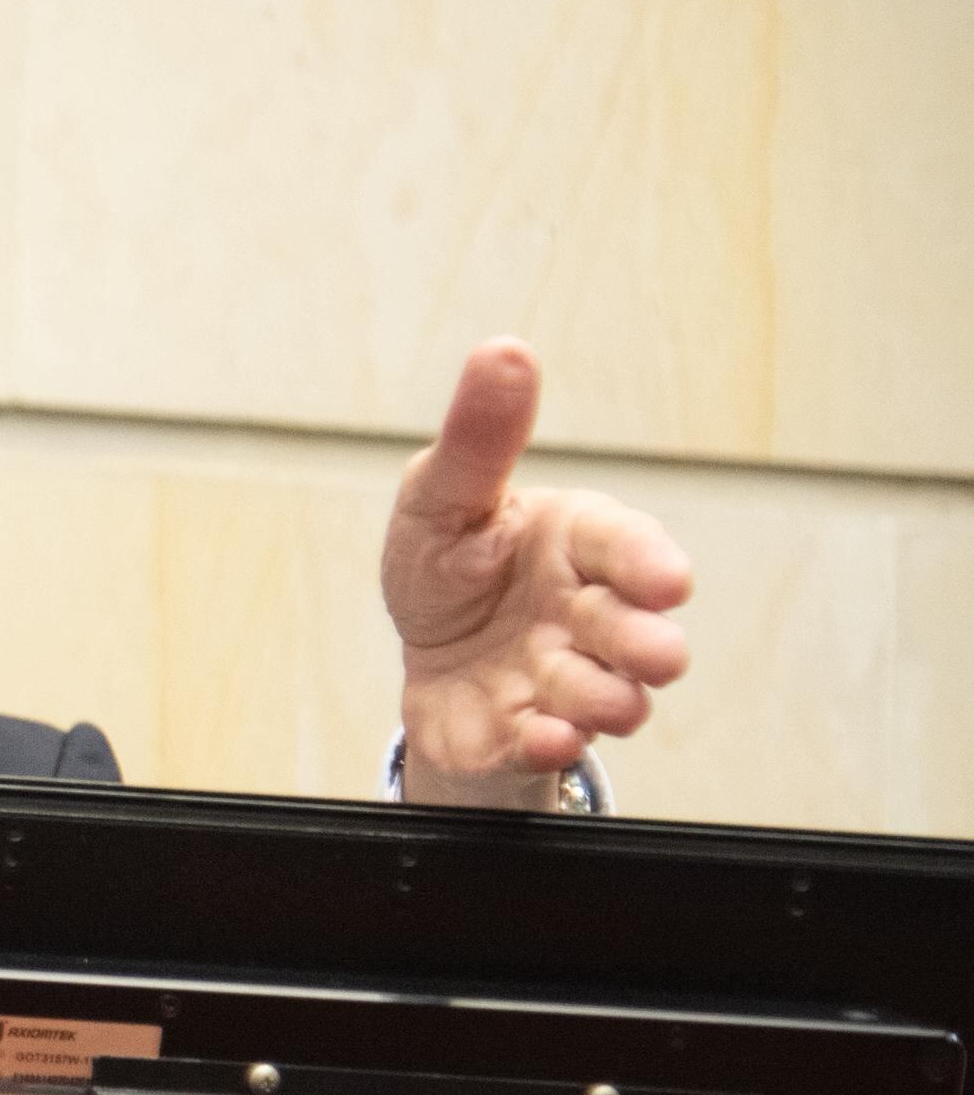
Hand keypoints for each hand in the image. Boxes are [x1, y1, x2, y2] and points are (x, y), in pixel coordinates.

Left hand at [381, 341, 691, 808]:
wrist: (427, 660)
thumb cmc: (448, 567)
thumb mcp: (442, 497)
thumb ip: (478, 438)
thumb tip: (503, 351)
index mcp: (576, 543)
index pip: (625, 546)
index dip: (648, 561)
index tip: (668, 580)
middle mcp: (587, 613)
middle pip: (634, 629)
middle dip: (647, 643)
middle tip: (656, 652)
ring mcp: (566, 677)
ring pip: (607, 693)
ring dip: (606, 699)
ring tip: (599, 703)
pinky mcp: (532, 732)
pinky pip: (551, 744)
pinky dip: (551, 744)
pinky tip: (545, 738)